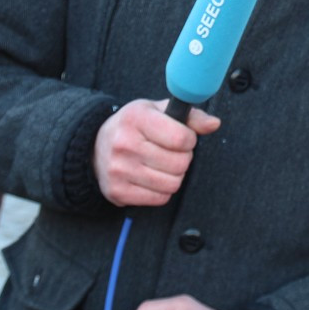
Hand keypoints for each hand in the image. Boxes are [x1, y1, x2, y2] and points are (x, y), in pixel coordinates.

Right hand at [94, 99, 220, 206]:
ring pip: (173, 183)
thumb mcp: (159, 111)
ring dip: (175, 175)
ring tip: (162, 164)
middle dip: (183, 158)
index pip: (181, 138)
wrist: (94, 146)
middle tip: (171, 152)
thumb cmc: (134, 126)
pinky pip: (160, 198)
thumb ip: (190, 116)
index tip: (182, 137)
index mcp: (136, 119)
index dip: (189, 139)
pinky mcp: (118, 192)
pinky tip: (152, 177)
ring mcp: (119, 170)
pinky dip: (163, 190)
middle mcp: (124, 144)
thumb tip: (214, 124)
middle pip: (180, 163)